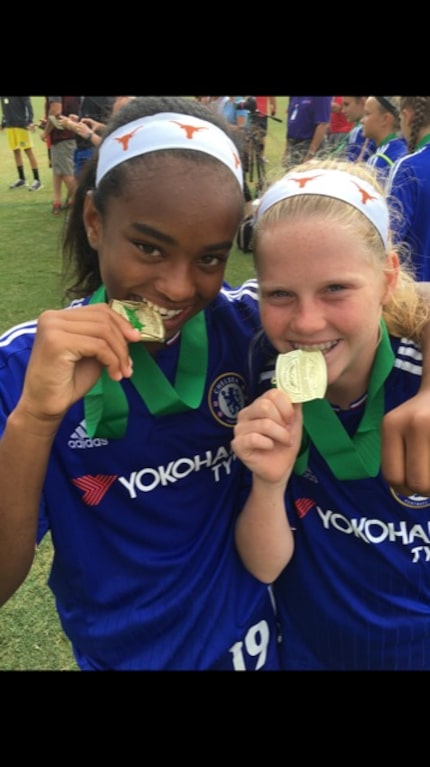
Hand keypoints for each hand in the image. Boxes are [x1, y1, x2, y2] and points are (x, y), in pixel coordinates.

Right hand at [18, 304, 140, 426]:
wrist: (45, 406)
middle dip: (122, 342)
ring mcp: (53, 328)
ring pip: (103, 331)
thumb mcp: (91, 354)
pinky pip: (98, 346)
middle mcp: (52, 317)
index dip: (121, 323)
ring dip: (119, 354)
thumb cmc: (67, 382)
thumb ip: (104, 338)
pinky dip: (112, 361)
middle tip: (129, 365)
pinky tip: (114, 376)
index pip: (99, 310)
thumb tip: (131, 331)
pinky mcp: (57, 342)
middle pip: (103, 319)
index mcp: (59, 316)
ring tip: (123, 373)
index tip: (136, 339)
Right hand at [231, 388, 301, 484]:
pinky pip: (253, 438)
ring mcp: (240, 428)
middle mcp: (247, 413)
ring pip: (263, 423)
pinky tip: (269, 447)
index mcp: (259, 405)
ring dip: (280, 435)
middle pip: (265, 405)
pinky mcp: (237, 444)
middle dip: (282, 421)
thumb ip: (295, 405)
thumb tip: (297, 390)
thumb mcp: (295, 422)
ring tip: (282, 442)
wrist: (280, 467)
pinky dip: (267, 443)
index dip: (286, 406)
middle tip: (286, 432)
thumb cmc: (285, 443)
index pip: (272, 393)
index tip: (290, 419)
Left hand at [381, 390, 429, 495]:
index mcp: (392, 425)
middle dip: (427, 490)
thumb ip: (398, 456)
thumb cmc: (422, 415)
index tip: (415, 486)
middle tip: (429, 480)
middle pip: (418, 483)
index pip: (393, 477)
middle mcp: (415, 424)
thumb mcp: (400, 427)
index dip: (405, 489)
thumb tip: (408, 490)